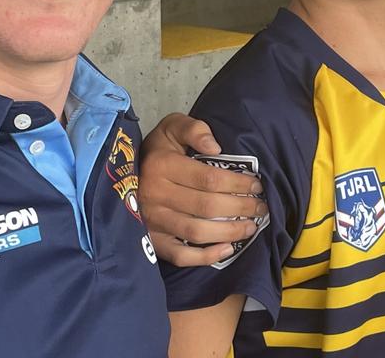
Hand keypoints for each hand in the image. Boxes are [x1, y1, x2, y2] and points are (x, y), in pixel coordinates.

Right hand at [139, 113, 268, 266]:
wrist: (123, 170)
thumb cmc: (159, 149)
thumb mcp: (173, 127)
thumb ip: (195, 130)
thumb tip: (216, 146)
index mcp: (162, 165)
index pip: (209, 179)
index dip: (238, 185)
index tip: (257, 186)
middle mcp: (155, 195)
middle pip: (207, 207)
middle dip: (241, 208)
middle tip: (261, 207)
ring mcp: (152, 221)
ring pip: (197, 232)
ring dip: (230, 232)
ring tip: (251, 227)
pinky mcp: (152, 240)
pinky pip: (180, 256)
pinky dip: (206, 257)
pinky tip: (227, 249)